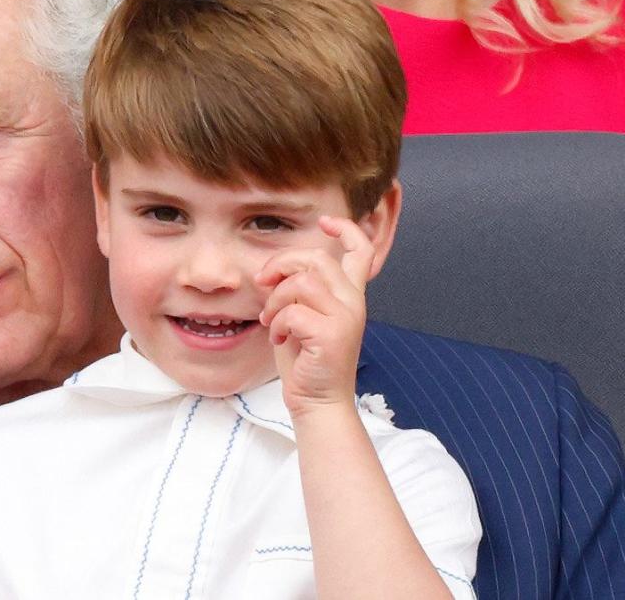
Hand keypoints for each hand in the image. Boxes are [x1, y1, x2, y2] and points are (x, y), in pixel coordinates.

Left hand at [255, 215, 374, 417]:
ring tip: (272, 321)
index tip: (324, 222)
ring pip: (302, 282)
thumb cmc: (306, 360)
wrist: (317, 402)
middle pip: (317, 259)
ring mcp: (346, 318)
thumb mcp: (303, 316)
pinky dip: (279, 323)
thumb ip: (298, 290)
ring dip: (276, 300)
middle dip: (281, 264)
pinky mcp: (332, 335)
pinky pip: (294, 311)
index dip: (345, 228)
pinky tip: (280, 338)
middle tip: (263, 283)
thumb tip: (273, 270)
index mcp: (350, 295)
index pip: (361, 250)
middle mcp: (353, 302)